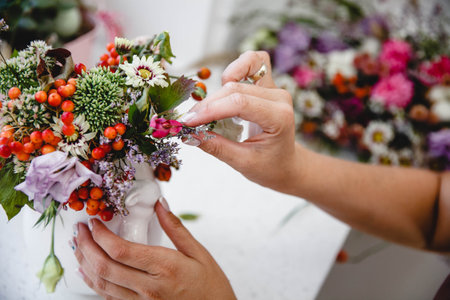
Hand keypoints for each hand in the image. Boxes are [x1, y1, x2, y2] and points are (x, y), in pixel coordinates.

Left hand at [74, 200, 236, 299]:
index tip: (95, 222)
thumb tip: (161, 205)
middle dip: (86, 246)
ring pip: (102, 284)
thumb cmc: (211, 287)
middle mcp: (149, 288)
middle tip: (80, 231)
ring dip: (85, 264)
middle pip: (105, 267)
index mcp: (164, 268)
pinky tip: (89, 271)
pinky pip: (109, 296)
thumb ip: (176, 228)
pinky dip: (94, 282)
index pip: (121, 251)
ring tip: (78, 247)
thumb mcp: (199, 253)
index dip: (101, 235)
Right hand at [182, 51, 299, 192]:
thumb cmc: (269, 167)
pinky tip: (224, 82)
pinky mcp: (267, 85)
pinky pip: (253, 62)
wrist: (286, 165)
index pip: (239, 103)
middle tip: (190, 122)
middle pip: (235, 90)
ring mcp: (274, 88)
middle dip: (208, 105)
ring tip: (206, 111)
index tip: (189, 122)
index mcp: (279, 117)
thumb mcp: (242, 163)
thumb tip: (189, 134)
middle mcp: (279, 97)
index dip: (210, 110)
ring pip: (238, 76)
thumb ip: (216, 146)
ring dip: (217, 91)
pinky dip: (236, 67)